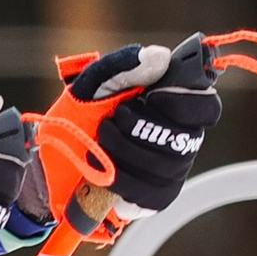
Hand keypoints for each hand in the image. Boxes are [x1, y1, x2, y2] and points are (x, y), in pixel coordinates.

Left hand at [65, 38, 221, 214]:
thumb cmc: (77, 118)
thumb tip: (160, 58)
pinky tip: (106, 170)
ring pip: (166, 165)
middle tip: (114, 118)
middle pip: (185, 137)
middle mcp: (180, 139)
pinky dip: (123, 179)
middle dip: (142, 127)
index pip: (206, 107)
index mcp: (173, 105)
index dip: (185, 103)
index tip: (152, 96)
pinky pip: (152, 192)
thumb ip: (123, 67)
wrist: (50, 161)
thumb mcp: (91, 85)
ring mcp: (172, 171)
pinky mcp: (156, 197)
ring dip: (125, 150)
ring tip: (102, 139)